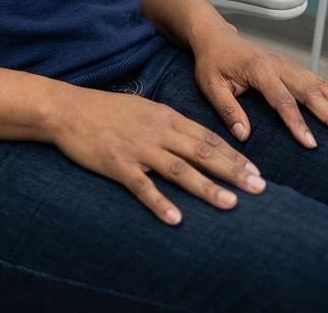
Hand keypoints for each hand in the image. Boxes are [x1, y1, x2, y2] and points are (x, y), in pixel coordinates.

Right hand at [51, 84, 265, 225]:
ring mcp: (137, 148)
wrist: (68, 109)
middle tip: (259, 188)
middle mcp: (156, 131)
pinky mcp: (117, 164)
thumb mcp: (144, 108)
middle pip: (201, 152)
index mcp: (164, 116)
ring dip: (207, 188)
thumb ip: (169, 123)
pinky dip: (160, 202)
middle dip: (233, 171)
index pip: (207, 137)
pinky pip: (142, 186)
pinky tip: (177, 219)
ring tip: (230, 204)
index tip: (256, 171)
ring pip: (178, 169)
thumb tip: (196, 140)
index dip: (234, 155)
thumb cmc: (106, 109)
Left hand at [193, 28, 327, 147]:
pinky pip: (317, 80)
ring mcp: (288, 64)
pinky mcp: (292, 67)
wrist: (216, 37)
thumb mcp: (210, 85)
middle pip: (309, 92)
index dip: (297, 122)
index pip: (282, 100)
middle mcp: (278, 65)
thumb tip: (244, 135)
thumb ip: (227, 109)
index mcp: (259, 70)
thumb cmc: (212, 62)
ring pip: (319, 84)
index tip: (311, 144)